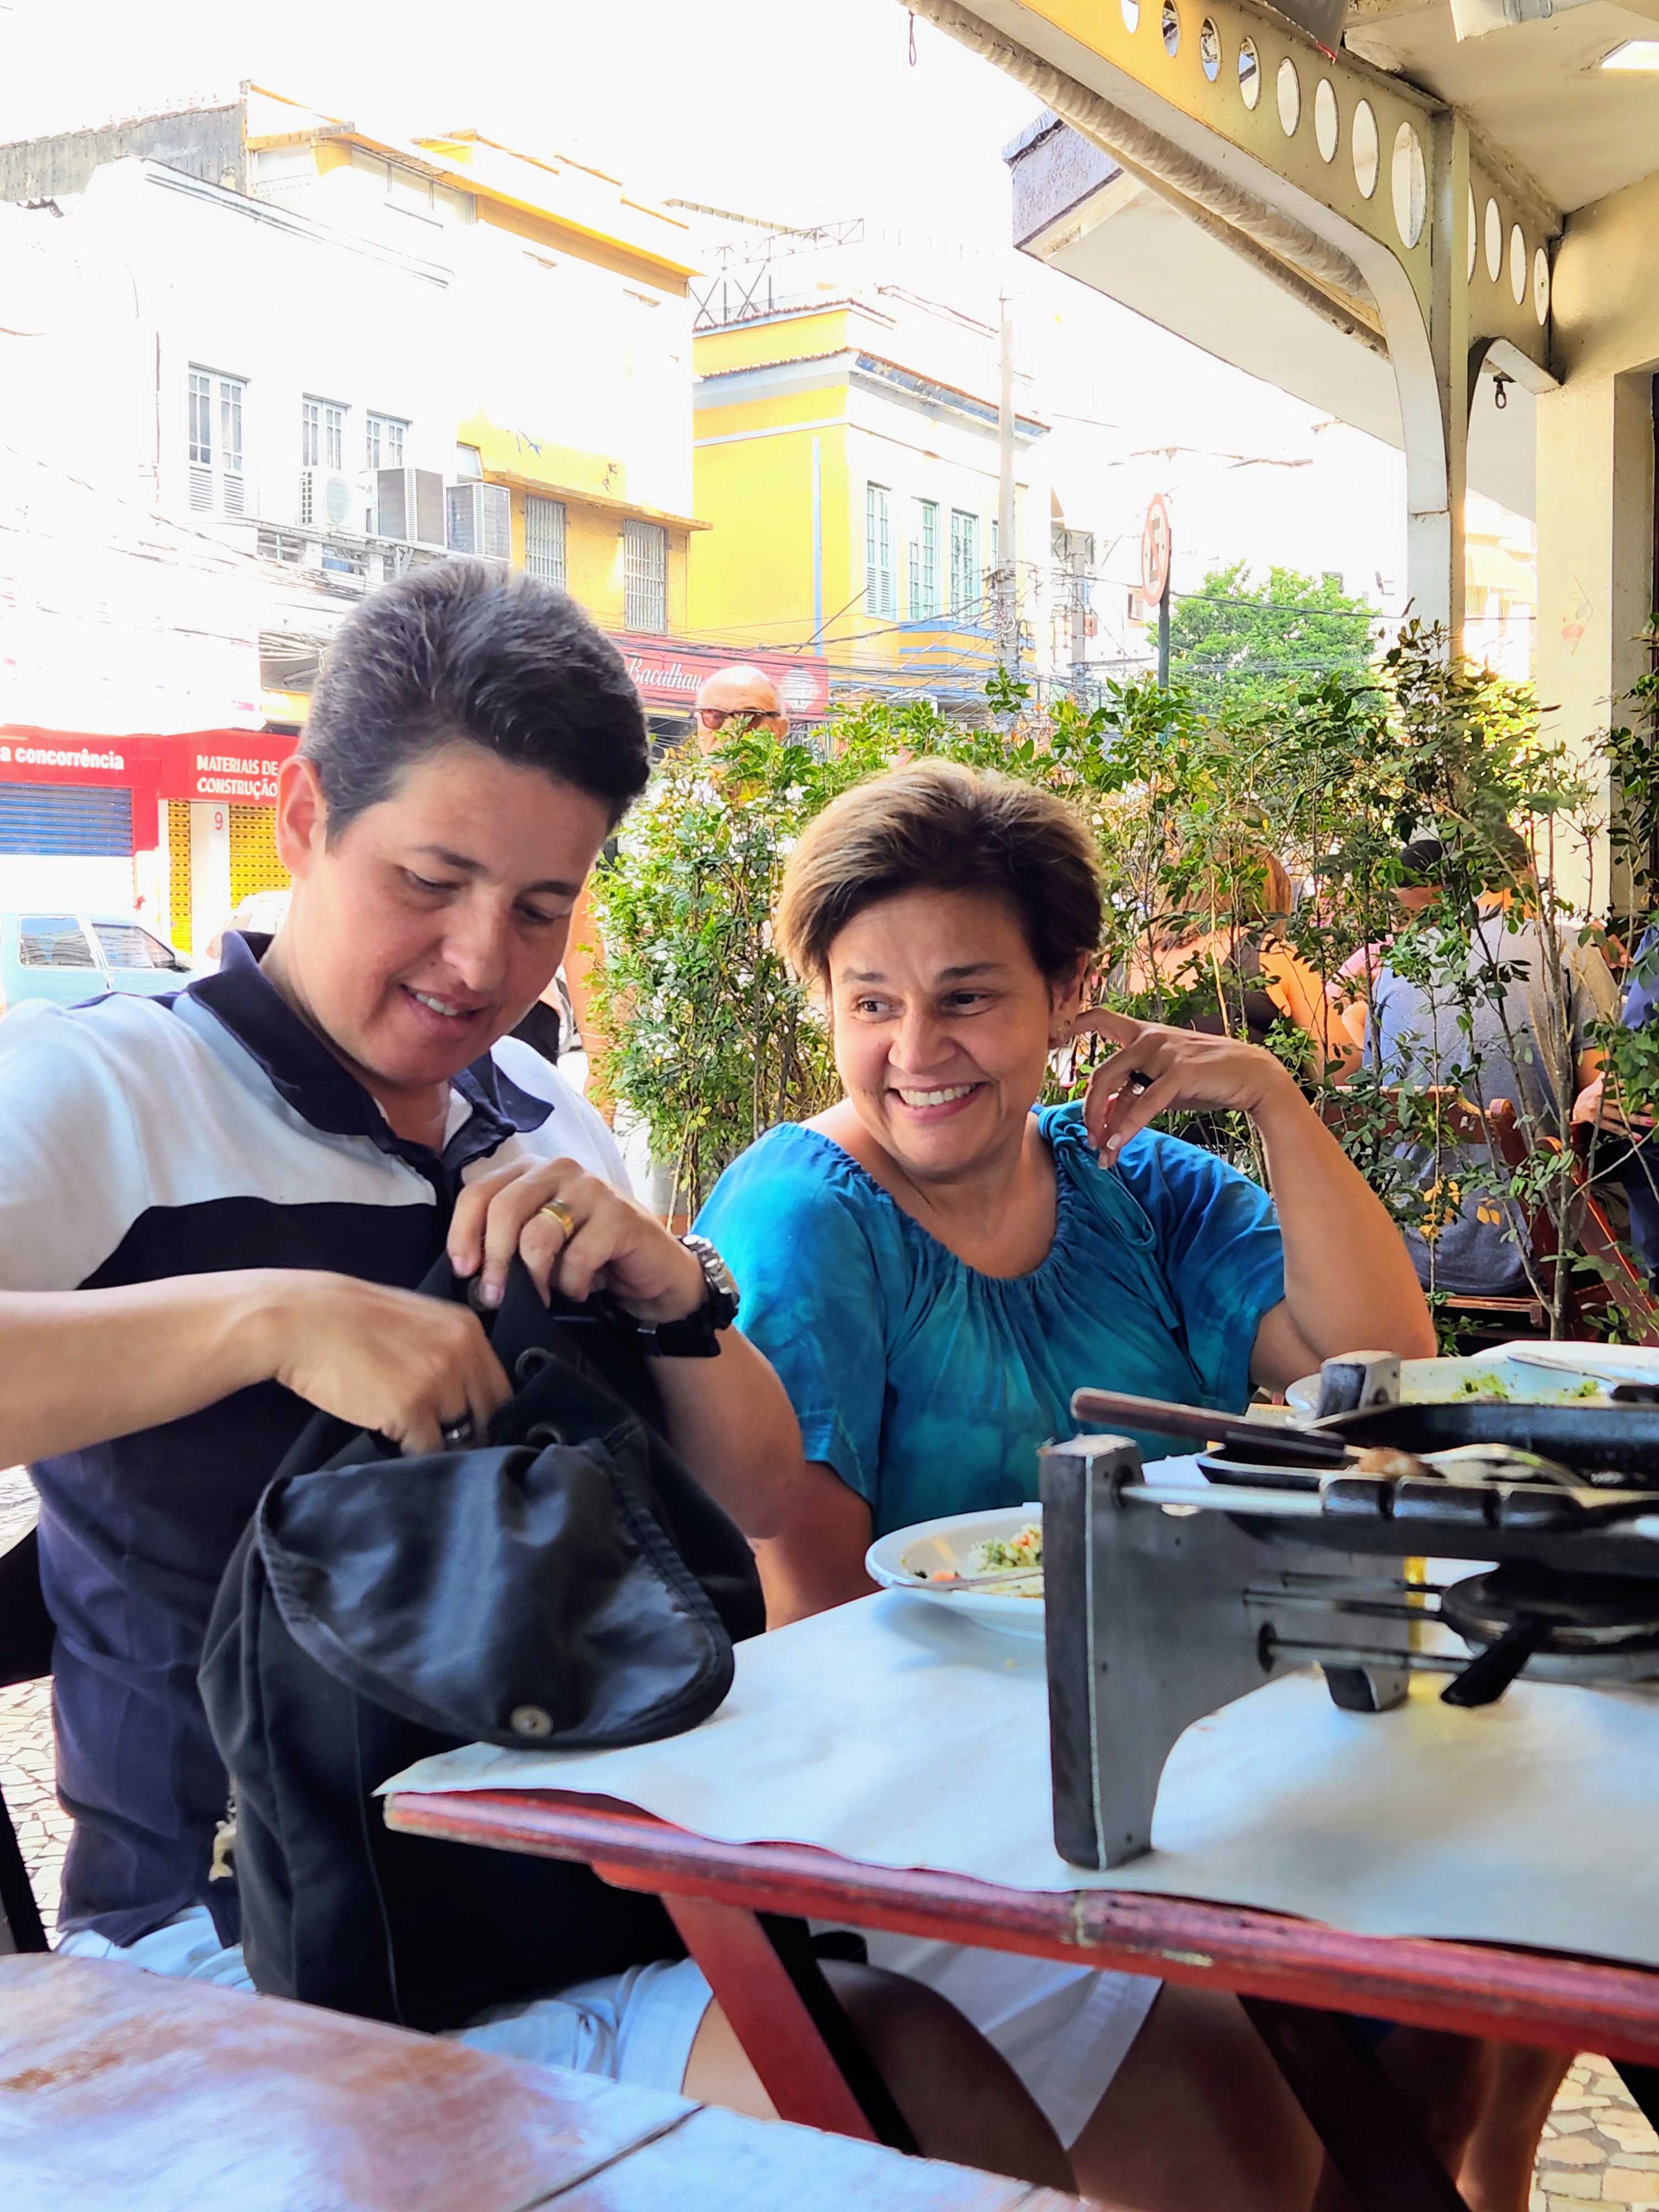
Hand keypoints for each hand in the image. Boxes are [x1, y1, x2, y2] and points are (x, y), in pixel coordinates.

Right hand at [263, 1272, 509, 1454]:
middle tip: (444, 1445)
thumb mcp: (415, 1321)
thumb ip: (446, 1349)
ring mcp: (438, 1381)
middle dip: (469, 1434)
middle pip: (486, 1416)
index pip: (499, 1389)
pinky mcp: (409, 1408)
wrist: (301, 1320)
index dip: (485, 1415)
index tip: (469, 1429)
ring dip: (440, 1446)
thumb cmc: (349, 1320)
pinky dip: (413, 1455)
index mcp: (467, 1329)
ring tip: (412, 1441)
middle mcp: (462, 1353)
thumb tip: (462, 1391)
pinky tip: (393, 1442)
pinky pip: (427, 1450)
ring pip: (459, 1436)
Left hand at [447, 1156, 705, 1322]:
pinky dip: (572, 1285)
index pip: (479, 1192)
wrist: (651, 1272)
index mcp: (530, 1170)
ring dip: (532, 1278)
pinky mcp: (619, 1216)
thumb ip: (505, 1242)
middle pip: (504, 1209)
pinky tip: (581, 1289)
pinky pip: (577, 1258)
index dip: (463, 1233)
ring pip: (537, 1235)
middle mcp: (560, 1169)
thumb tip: (466, 1268)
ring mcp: (592, 1189)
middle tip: (493, 1297)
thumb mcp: (539, 1244)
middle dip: (493, 1260)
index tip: (463, 1270)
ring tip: (542, 1298)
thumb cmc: (586, 1256)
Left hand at [1069, 1007, 1300, 1158]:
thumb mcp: (1164, 1084)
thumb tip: (1104, 1116)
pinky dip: (1127, 1128)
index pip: (1101, 1018)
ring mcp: (1164, 1052)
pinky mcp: (1180, 1072)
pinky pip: (1143, 1103)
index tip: (1056, 1037)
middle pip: (1100, 1072)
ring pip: (1115, 1087)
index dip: (1075, 1024)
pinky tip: (1117, 1146)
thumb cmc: (1207, 1079)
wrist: (1253, 1078)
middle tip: (1089, 1138)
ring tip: (1101, 1151)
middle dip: (1089, 1109)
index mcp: (1145, 1034)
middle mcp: (1150, 1038)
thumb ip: (1134, 1092)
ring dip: (1104, 1124)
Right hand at [1573, 1073, 1654, 1134]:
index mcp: (1601, 1086)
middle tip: (1654, 1105)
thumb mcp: (1598, 1082)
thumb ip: (1610, 1074)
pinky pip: (1612, 1128)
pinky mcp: (1596, 1122)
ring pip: (1619, 1115)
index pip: (1619, 1084)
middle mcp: (1599, 1098)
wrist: (1574, 1110)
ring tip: (1651, 1122)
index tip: (1646, 1086)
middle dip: (1639, 1103)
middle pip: (1622, 1101)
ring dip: (1636, 1119)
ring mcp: (1598, 1111)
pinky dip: (1624, 1133)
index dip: (1633, 1085)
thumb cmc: (1590, 1095)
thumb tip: (1619, 1060)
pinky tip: (1636, 1137)